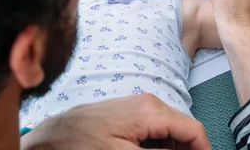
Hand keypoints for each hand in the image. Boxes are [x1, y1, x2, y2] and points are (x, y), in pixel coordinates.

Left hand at [21, 94, 210, 149]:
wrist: (54, 135)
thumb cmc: (82, 143)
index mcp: (151, 110)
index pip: (194, 130)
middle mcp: (149, 103)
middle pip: (185, 130)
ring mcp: (140, 106)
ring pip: (171, 132)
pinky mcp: (131, 113)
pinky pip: (156, 131)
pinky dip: (158, 147)